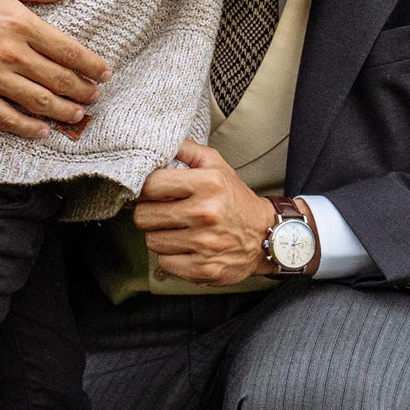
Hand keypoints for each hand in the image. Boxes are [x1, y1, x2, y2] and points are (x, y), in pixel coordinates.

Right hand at [0, 0, 111, 139]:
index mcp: (19, 22)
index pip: (68, 50)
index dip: (91, 65)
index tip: (104, 73)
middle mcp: (9, 52)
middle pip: (59, 79)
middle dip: (83, 91)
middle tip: (95, 97)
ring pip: (38, 102)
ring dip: (64, 112)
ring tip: (78, 115)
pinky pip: (6, 118)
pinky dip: (28, 128)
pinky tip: (42, 131)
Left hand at [133, 142, 277, 284]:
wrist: (266, 236)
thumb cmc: (234, 199)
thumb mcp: (217, 166)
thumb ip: (188, 150)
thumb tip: (158, 141)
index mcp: (207, 183)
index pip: (150, 185)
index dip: (145, 189)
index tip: (151, 192)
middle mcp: (205, 213)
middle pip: (143, 216)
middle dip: (149, 213)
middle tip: (163, 212)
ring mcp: (204, 243)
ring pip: (151, 241)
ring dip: (160, 236)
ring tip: (177, 230)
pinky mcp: (202, 268)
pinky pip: (164, 263)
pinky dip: (170, 257)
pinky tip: (185, 248)